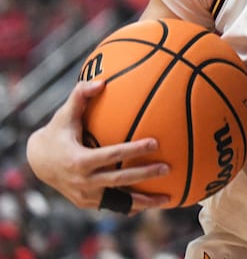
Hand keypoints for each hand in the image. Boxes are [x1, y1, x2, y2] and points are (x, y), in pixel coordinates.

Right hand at [25, 81, 169, 213]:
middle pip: (119, 179)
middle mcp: (82, 181)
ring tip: (168, 197)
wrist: (38, 163)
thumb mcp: (64, 115)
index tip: (156, 143)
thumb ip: (80, 96)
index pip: (111, 155)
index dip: (133, 149)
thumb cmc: (57, 133)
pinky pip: (113, 206)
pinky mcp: (87, 203)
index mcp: (78, 160)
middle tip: (167, 168)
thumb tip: (101, 81)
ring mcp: (85, 195)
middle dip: (144, 175)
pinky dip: (133, 206)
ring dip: (144, 201)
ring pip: (119, 201)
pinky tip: (153, 203)